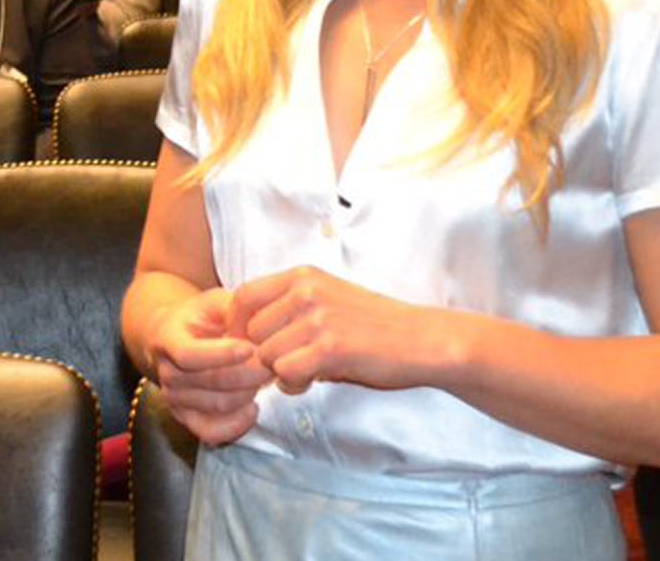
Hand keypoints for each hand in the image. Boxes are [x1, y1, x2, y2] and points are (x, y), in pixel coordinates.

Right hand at [143, 287, 266, 445]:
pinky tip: (253, 407)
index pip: (190, 355)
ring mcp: (174, 399)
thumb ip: (235, 308)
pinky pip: (212, 432)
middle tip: (274, 362)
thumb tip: (259, 320)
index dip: (221, 354)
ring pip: (219, 405)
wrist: (174, 340)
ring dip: (249, 392)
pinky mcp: (186, 419)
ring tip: (266, 377)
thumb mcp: (213, 302)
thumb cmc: (200, 318)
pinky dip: (237, 424)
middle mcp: (167, 372)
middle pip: (211, 382)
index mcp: (168, 339)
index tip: (250, 347)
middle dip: (250, 373)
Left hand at [235, 266, 451, 395]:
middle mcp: (306, 291)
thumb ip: (288, 307)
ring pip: (266, 355)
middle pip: (250, 332)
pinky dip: (295, 384)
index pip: (242, 297)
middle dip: (262, 355)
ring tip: (308, 370)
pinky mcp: (330, 348)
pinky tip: (315, 379)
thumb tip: (243, 332)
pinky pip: (286, 373)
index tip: (249, 347)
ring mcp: (318, 318)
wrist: (422, 340)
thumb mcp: (326, 299)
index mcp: (302, 275)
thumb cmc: (373, 325)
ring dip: (281, 372)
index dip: (238, 327)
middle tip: (289, 363)